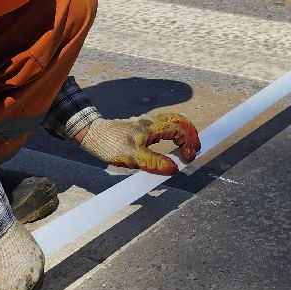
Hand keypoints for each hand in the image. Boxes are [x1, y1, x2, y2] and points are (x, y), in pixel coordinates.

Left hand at [75, 113, 200, 174]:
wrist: (92, 134)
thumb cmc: (110, 145)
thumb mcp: (132, 157)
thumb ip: (154, 162)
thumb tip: (175, 169)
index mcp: (152, 128)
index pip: (179, 131)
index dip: (188, 144)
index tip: (189, 159)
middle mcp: (151, 122)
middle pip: (178, 120)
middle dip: (191, 133)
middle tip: (198, 146)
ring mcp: (144, 123)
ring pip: (170, 121)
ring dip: (182, 130)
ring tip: (187, 144)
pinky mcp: (138, 127)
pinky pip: (161, 125)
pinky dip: (171, 131)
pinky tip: (168, 142)